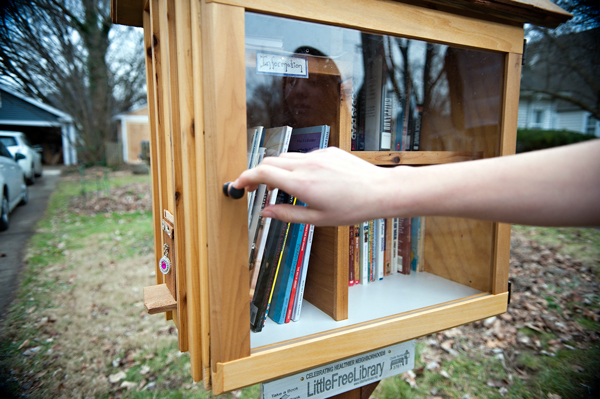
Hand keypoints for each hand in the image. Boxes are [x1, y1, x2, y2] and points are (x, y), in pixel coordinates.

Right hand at [233, 147, 396, 225]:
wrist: (380, 191)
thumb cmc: (352, 208)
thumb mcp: (317, 219)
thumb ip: (287, 215)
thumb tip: (265, 213)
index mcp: (301, 184)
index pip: (262, 173)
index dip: (245, 178)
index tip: (237, 185)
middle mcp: (306, 165)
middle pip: (269, 162)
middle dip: (256, 174)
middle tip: (253, 188)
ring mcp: (317, 155)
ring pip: (286, 157)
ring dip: (276, 170)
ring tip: (279, 187)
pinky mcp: (327, 150)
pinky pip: (304, 156)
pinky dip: (296, 166)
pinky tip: (308, 181)